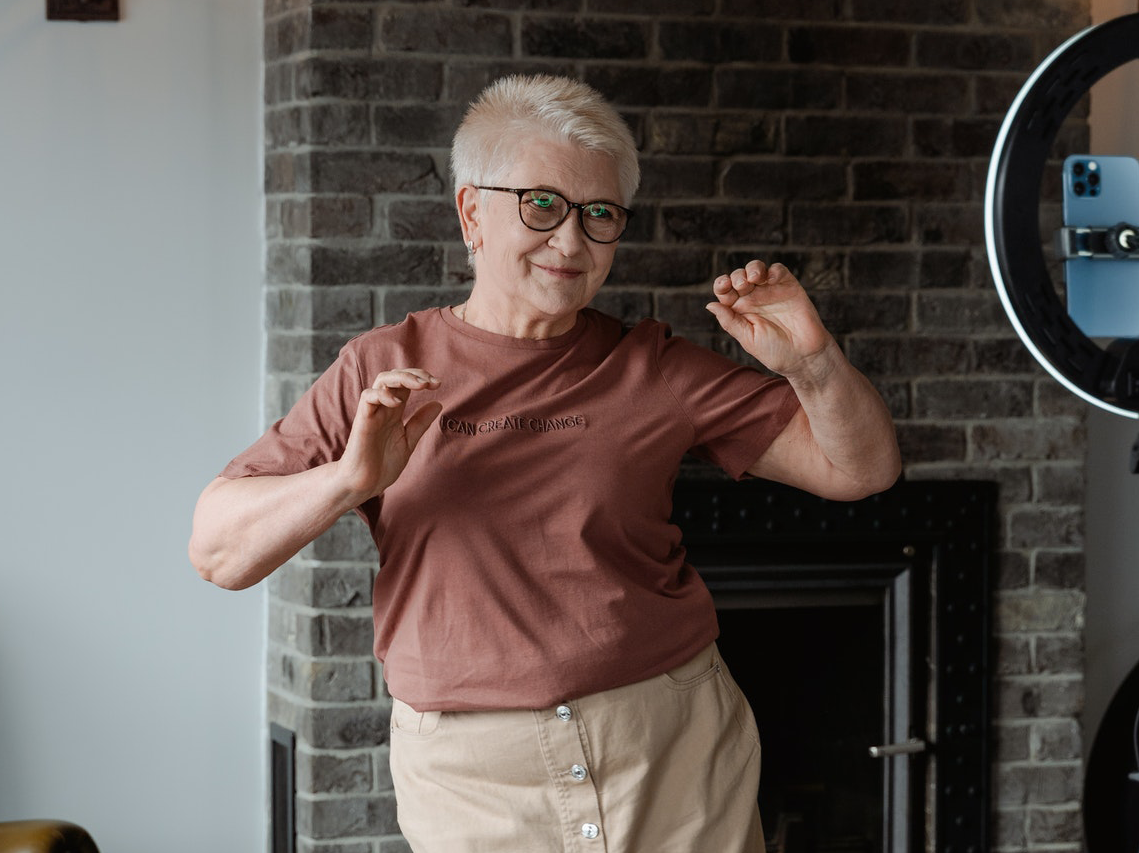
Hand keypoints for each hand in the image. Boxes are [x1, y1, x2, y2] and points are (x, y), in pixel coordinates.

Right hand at [335, 368, 442, 502]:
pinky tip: (398, 402)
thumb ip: (420, 423)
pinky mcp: (362, 422)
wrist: (363, 485)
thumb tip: (438, 403)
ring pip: (381, 381)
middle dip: (415, 374)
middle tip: (433, 382)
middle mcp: (383, 408)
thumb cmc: (381, 465)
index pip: (405, 383)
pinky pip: (367, 398)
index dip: (421, 378)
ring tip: (420, 385)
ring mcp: (372, 413)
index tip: (438, 384)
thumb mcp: (408, 442)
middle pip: (394, 377)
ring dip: (402, 378)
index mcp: (394, 412)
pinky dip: (382, 394)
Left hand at [706, 260, 834, 380]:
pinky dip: (772, 270)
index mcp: (740, 310)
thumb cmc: (775, 351)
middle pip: (739, 277)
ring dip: (752, 268)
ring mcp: (771, 291)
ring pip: (756, 269)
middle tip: (742, 285)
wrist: (805, 355)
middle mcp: (753, 298)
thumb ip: (730, 321)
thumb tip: (709, 305)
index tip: (724, 286)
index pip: (725, 291)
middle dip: (737, 276)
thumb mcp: (748, 338)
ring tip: (753, 278)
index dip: (721, 284)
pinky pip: (778, 270)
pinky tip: (769, 278)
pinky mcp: (789, 286)